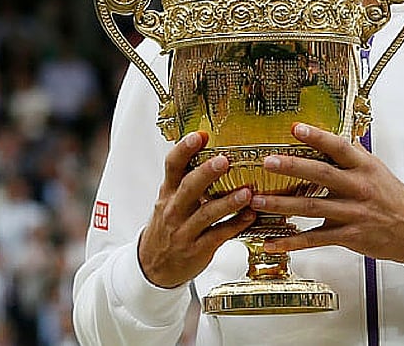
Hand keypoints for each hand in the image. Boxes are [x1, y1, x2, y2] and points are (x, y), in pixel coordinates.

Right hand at [137, 131, 256, 287]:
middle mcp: (174, 210)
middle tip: (224, 160)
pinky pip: (218, 235)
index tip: (199, 135)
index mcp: (168, 193)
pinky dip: (235, 225)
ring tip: (246, 192)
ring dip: (227, 202)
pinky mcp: (197, 249)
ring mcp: (184, 231)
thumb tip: (214, 149)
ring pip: (206, 214)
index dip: (184, 150)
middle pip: (188, 188)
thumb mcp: (170, 201)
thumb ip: (188, 179)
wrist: (153, 267)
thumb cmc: (169, 227)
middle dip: (206, 173)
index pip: (172, 167)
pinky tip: (250, 216)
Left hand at [252, 123, 403, 263]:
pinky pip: (315, 239)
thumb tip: (334, 139)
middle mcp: (359, 188)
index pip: (339, 147)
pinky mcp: (349, 236)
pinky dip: (292, 242)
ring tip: (258, 201)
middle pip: (322, 174)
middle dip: (292, 167)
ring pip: (312, 207)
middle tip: (268, 162)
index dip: (317, 137)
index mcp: (365, 168)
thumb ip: (355, 156)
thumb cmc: (394, 199)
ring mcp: (353, 213)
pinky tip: (273, 242)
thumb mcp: (378, 171)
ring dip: (282, 204)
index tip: (295, 128)